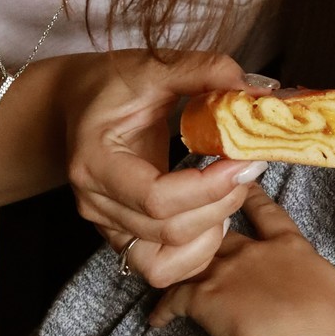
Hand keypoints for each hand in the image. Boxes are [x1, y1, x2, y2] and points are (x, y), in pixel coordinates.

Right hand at [60, 50, 265, 287]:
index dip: (208, 187)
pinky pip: (163, 269)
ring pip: (167, 261)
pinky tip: (212, 216)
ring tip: (230, 192)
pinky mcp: (122, 239)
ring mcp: (106, 227)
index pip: (156, 197)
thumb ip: (205, 72)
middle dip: (221, 204)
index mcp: (95, 162)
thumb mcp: (154, 67)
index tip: (244, 161)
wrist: (75, 103)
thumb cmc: (111, 85)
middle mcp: (95, 204)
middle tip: (250, 168)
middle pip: (169, 230)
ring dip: (212, 231)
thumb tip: (259, 91)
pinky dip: (197, 251)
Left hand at [149, 184, 334, 335]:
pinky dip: (164, 309)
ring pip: (194, 258)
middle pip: (223, 231)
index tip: (240, 186)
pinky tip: (157, 319)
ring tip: (167, 267)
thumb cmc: (327, 325)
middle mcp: (253, 251)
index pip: (268, 213)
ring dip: (181, 264)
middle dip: (208, 226)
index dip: (253, 197)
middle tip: (193, 218)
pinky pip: (174, 298)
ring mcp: (225, 272)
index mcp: (290, 247)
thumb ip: (328, 278)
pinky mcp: (203, 298)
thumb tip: (327, 279)